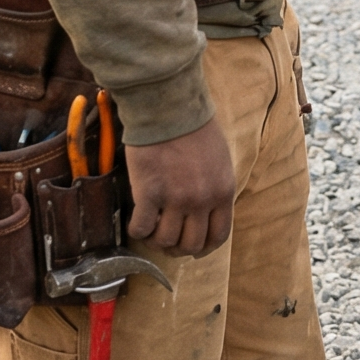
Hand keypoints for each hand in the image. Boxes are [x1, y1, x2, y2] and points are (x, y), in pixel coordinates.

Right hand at [125, 117, 235, 256]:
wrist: (170, 109)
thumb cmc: (194, 128)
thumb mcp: (219, 160)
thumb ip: (215, 188)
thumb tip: (205, 210)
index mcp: (223, 192)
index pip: (218, 235)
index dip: (204, 248)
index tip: (194, 250)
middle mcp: (202, 200)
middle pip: (191, 244)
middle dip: (178, 248)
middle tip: (167, 241)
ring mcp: (175, 199)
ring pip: (165, 240)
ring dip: (156, 240)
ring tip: (151, 229)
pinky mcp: (149, 193)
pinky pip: (141, 228)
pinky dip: (137, 230)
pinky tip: (136, 220)